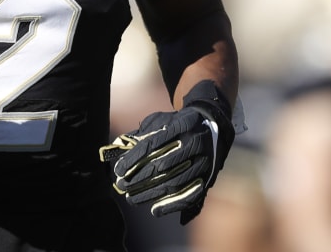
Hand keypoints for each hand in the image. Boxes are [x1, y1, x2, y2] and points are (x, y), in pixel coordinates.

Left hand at [101, 80, 233, 223]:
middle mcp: (195, 142)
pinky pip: (190, 195)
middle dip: (138, 178)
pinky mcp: (209, 176)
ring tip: (131, 198)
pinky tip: (155, 210)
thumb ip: (142, 133)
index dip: (133, 158)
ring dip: (150, 193)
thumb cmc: (178, 124)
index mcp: (182, 124)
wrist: (212, 126)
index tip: (119, 170)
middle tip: (121, 186)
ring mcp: (204, 161)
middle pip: (162, 165)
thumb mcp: (161, 120)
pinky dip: (171, 205)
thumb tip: (119, 148)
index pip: (152, 144)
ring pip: (174, 182)